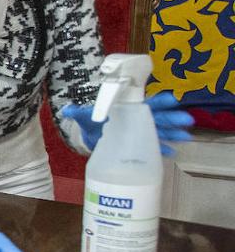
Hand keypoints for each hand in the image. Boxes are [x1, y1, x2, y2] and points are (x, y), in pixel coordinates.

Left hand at [61, 92, 194, 154]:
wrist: (91, 134)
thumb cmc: (92, 120)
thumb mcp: (85, 116)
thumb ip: (78, 112)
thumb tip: (66, 111)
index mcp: (127, 108)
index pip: (145, 103)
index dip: (158, 101)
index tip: (171, 99)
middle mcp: (137, 118)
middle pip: (157, 116)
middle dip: (172, 117)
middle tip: (186, 119)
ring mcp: (140, 131)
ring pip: (160, 131)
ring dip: (172, 133)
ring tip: (185, 136)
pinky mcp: (139, 144)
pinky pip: (153, 146)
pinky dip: (161, 149)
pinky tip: (172, 152)